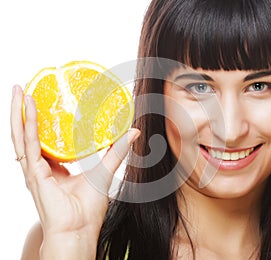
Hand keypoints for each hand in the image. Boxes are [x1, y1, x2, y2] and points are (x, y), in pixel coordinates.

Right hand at [10, 85, 139, 256]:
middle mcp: (40, 167)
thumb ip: (116, 150)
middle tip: (25, 89)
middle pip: (28, 133)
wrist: (79, 230)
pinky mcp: (34, 173)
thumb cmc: (88, 208)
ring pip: (21, 136)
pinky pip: (29, 145)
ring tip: (19, 91)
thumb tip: (132, 131)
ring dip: (19, 113)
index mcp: (54, 167)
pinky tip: (29, 108)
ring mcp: (34, 170)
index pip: (45, 139)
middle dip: (25, 111)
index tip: (47, 103)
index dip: (43, 121)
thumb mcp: (104, 171)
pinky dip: (28, 126)